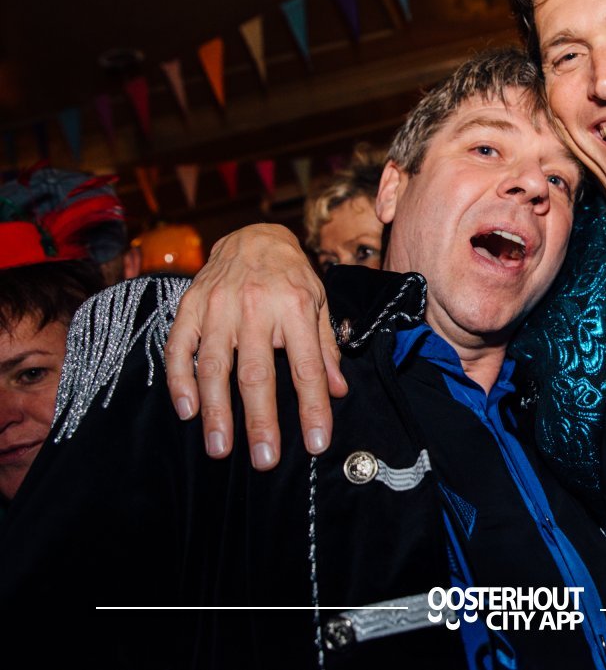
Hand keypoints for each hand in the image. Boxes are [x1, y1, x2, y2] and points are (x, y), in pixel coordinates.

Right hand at [164, 224, 345, 468]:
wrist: (253, 235)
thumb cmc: (291, 276)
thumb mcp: (319, 303)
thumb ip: (326, 348)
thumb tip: (337, 391)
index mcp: (295, 308)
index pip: (307, 367)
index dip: (312, 407)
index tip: (316, 443)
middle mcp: (256, 307)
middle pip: (257, 374)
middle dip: (260, 421)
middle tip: (264, 459)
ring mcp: (218, 307)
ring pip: (214, 367)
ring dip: (216, 412)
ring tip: (220, 448)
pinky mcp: (190, 306)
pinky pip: (179, 348)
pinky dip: (180, 381)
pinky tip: (187, 412)